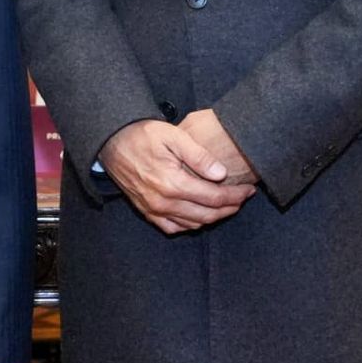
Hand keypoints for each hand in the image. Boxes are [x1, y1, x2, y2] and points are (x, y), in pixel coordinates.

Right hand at [98, 118, 255, 234]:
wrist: (112, 141)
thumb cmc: (143, 135)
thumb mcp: (173, 136)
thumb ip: (198, 156)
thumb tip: (221, 174)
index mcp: (173, 183)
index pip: (214, 198)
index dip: (235, 196)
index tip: (249, 190)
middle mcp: (163, 202)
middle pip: (207, 215)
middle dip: (230, 208)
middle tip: (243, 198)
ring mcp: (154, 210)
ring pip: (193, 224)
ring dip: (213, 217)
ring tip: (227, 205)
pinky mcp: (146, 211)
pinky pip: (173, 227)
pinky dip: (191, 225)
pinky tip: (200, 215)